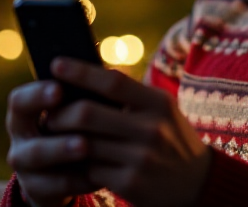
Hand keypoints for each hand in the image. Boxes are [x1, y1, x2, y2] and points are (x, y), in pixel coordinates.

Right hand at [6, 80, 96, 206]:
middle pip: (20, 124)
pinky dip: (79, 178)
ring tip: (85, 145)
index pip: (20, 98)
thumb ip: (83, 97)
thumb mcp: (74, 111)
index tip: (60, 88)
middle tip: (80, 114)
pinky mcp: (37, 188)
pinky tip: (100, 173)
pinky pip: (56, 184)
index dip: (37, 93)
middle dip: (50, 116)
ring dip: (61, 148)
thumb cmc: (75, 128)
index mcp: (25, 111)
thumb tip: (111, 76)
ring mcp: (25, 164)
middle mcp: (19, 135)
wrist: (65, 173)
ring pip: (37, 155)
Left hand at [46, 57, 211, 206]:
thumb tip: (86, 75)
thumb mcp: (162, 111)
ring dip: (63, 141)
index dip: (80, 71)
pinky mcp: (131, 183)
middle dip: (61, 114)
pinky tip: (72, 160)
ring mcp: (141, 158)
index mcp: (158, 103)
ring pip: (84, 144)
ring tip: (53, 136)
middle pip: (88, 114)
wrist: (199, 183)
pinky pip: (90, 169)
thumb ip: (132, 95)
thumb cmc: (171, 138)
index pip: (112, 82)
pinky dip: (78, 164)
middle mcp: (151, 129)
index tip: (55, 63)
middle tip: (49, 114)